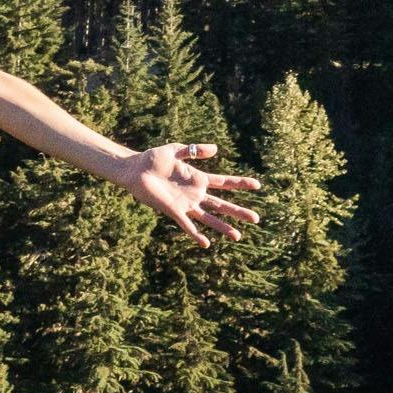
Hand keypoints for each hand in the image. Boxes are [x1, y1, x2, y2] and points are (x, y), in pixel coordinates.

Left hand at [123, 143, 261, 244]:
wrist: (134, 170)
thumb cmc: (153, 159)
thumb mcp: (177, 150)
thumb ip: (195, 151)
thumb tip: (216, 149)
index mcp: (198, 178)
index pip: (224, 182)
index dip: (240, 183)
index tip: (258, 184)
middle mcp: (195, 194)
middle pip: (221, 204)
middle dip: (238, 211)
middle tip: (256, 218)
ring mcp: (185, 204)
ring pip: (208, 217)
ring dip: (222, 227)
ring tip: (237, 236)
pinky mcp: (172, 210)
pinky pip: (186, 224)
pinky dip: (195, 233)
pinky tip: (206, 243)